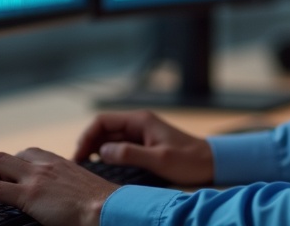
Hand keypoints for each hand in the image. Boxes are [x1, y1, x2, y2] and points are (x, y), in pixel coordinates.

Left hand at [0, 148, 117, 225]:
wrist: (107, 209)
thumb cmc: (103, 205)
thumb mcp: (85, 189)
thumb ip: (71, 187)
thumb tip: (65, 198)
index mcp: (60, 162)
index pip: (29, 153)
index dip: (14, 163)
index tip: (9, 174)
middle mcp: (46, 164)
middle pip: (10, 155)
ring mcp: (36, 177)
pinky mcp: (28, 194)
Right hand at [73, 110, 213, 185]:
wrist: (211, 162)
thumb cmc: (189, 160)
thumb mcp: (159, 159)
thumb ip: (130, 155)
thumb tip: (102, 153)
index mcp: (140, 121)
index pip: (103, 121)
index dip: (87, 136)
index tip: (79, 156)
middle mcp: (138, 123)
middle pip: (104, 129)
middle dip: (88, 144)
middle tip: (78, 165)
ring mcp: (141, 133)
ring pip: (110, 138)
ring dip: (96, 150)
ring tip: (86, 168)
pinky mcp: (145, 144)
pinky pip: (120, 146)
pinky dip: (108, 155)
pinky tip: (102, 168)